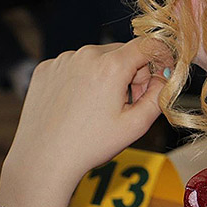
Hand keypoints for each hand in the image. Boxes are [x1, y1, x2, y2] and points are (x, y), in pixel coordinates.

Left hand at [0, 39, 168, 206]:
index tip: (162, 74)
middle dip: (133, 73)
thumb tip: (165, 76)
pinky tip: (77, 103)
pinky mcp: (45, 69)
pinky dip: (82, 78)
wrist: (41, 161)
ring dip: (107, 75)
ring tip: (98, 107)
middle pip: (124, 52)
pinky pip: (75, 65)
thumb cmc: (90, 145)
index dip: (161, 57)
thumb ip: (160, 94)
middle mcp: (86, 55)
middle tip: (126, 103)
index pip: (149, 44)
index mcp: (111, 66)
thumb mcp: (137, 124)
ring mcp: (62, 60)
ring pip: (99, 58)